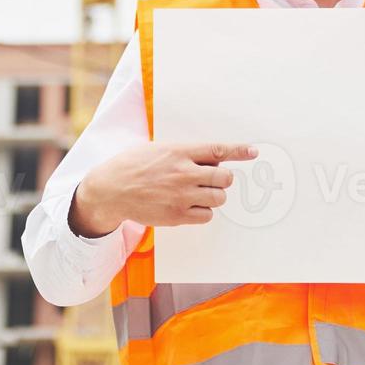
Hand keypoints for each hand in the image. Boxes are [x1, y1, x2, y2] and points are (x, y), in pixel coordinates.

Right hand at [69, 143, 256, 236]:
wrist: (111, 190)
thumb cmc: (135, 165)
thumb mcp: (160, 149)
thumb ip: (186, 153)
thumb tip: (213, 159)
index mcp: (180, 151)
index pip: (218, 150)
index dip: (239, 151)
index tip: (253, 151)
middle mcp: (183, 173)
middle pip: (225, 178)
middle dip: (222, 178)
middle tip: (211, 179)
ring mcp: (181, 196)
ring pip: (219, 198)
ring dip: (213, 195)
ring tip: (196, 193)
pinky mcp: (177, 216)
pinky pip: (207, 216)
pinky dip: (203, 212)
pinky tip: (189, 205)